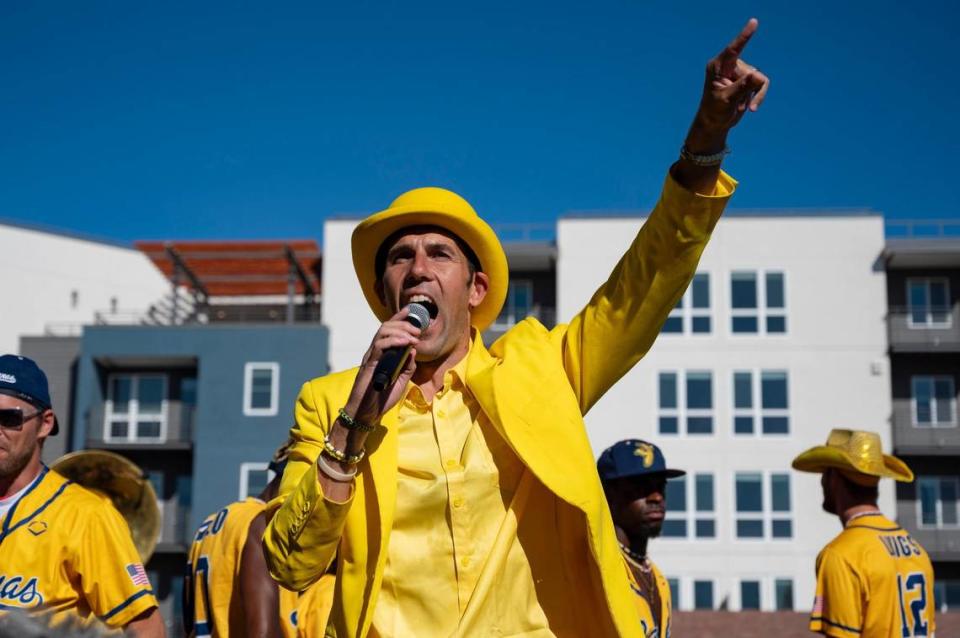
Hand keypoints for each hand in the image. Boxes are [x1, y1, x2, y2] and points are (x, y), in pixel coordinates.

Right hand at [344, 307, 420, 423]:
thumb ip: (407, 366)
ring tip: (414, 336)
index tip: (413, 312)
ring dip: (400, 331)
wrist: (368, 413)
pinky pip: (379, 346)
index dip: (400, 319)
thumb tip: (414, 350)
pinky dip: (393, 341)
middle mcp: (375, 352)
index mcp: (383, 354)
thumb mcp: (401, 380)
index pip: (390, 330)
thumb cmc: (382, 398)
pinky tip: (405, 343)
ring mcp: (371, 357)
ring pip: (382, 332)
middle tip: (418, 331)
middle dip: (404, 324)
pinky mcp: (369, 364)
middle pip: (386, 326)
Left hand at [691, 18, 769, 142]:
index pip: (733, 49)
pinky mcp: (746, 80)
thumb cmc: (714, 111)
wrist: (714, 123)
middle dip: (751, 89)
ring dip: (755, 95)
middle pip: (751, 71)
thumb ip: (742, 87)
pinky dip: (758, 96)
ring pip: (759, 78)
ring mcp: (738, 72)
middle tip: (740, 104)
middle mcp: (728, 66)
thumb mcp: (727, 100)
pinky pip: (761, 84)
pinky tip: (748, 107)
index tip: (753, 23)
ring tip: (740, 106)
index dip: (744, 36)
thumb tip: (758, 76)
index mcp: (718, 67)